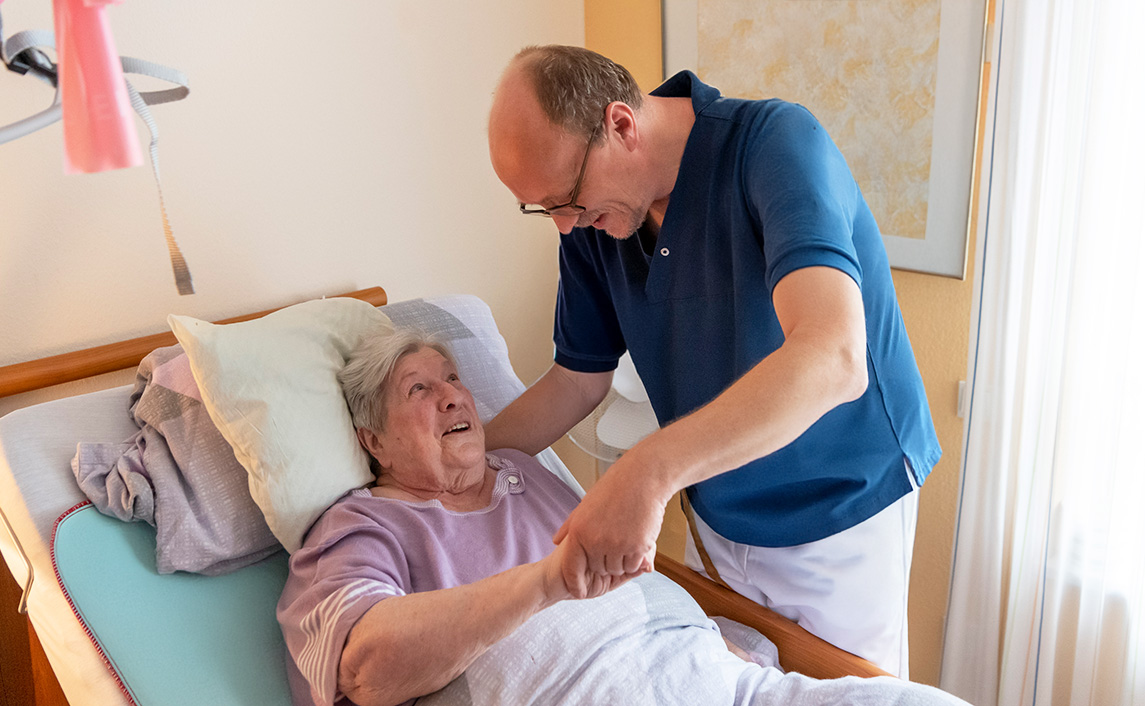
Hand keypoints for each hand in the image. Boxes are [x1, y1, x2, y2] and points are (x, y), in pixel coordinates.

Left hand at [552, 449, 668, 597]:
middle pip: (598, 569)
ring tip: (626, 538)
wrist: (642, 478)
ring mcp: (617, 545)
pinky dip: (636, 559)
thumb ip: (570, 527)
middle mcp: (595, 541)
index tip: (580, 592)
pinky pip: (634, 565)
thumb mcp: (585, 506)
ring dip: (622, 561)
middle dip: (606, 563)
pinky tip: (637, 540)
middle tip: (615, 544)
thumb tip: (556, 541)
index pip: (572, 567)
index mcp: (579, 531)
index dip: (575, 583)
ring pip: (617, 569)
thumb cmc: (615, 489)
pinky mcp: (637, 547)